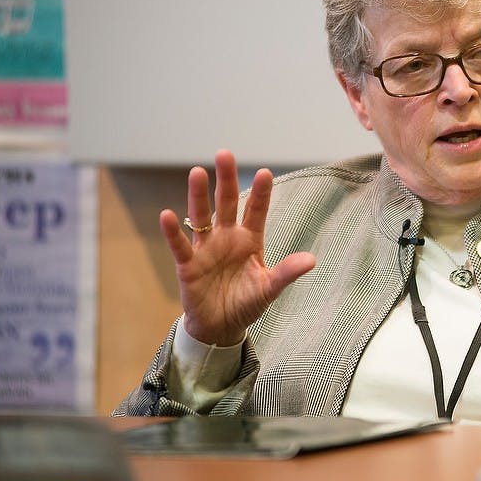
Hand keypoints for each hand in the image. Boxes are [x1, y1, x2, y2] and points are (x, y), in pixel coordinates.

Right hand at [159, 149, 315, 345]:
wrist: (221, 326)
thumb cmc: (246, 302)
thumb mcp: (270, 288)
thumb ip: (287, 272)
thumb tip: (312, 260)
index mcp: (250, 240)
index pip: (257, 210)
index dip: (261, 193)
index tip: (264, 172)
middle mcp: (228, 238)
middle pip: (227, 203)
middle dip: (227, 180)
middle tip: (224, 154)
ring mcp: (207, 249)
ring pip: (202, 217)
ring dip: (199, 195)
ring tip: (198, 172)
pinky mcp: (189, 265)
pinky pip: (181, 245)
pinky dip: (174, 232)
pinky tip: (168, 214)